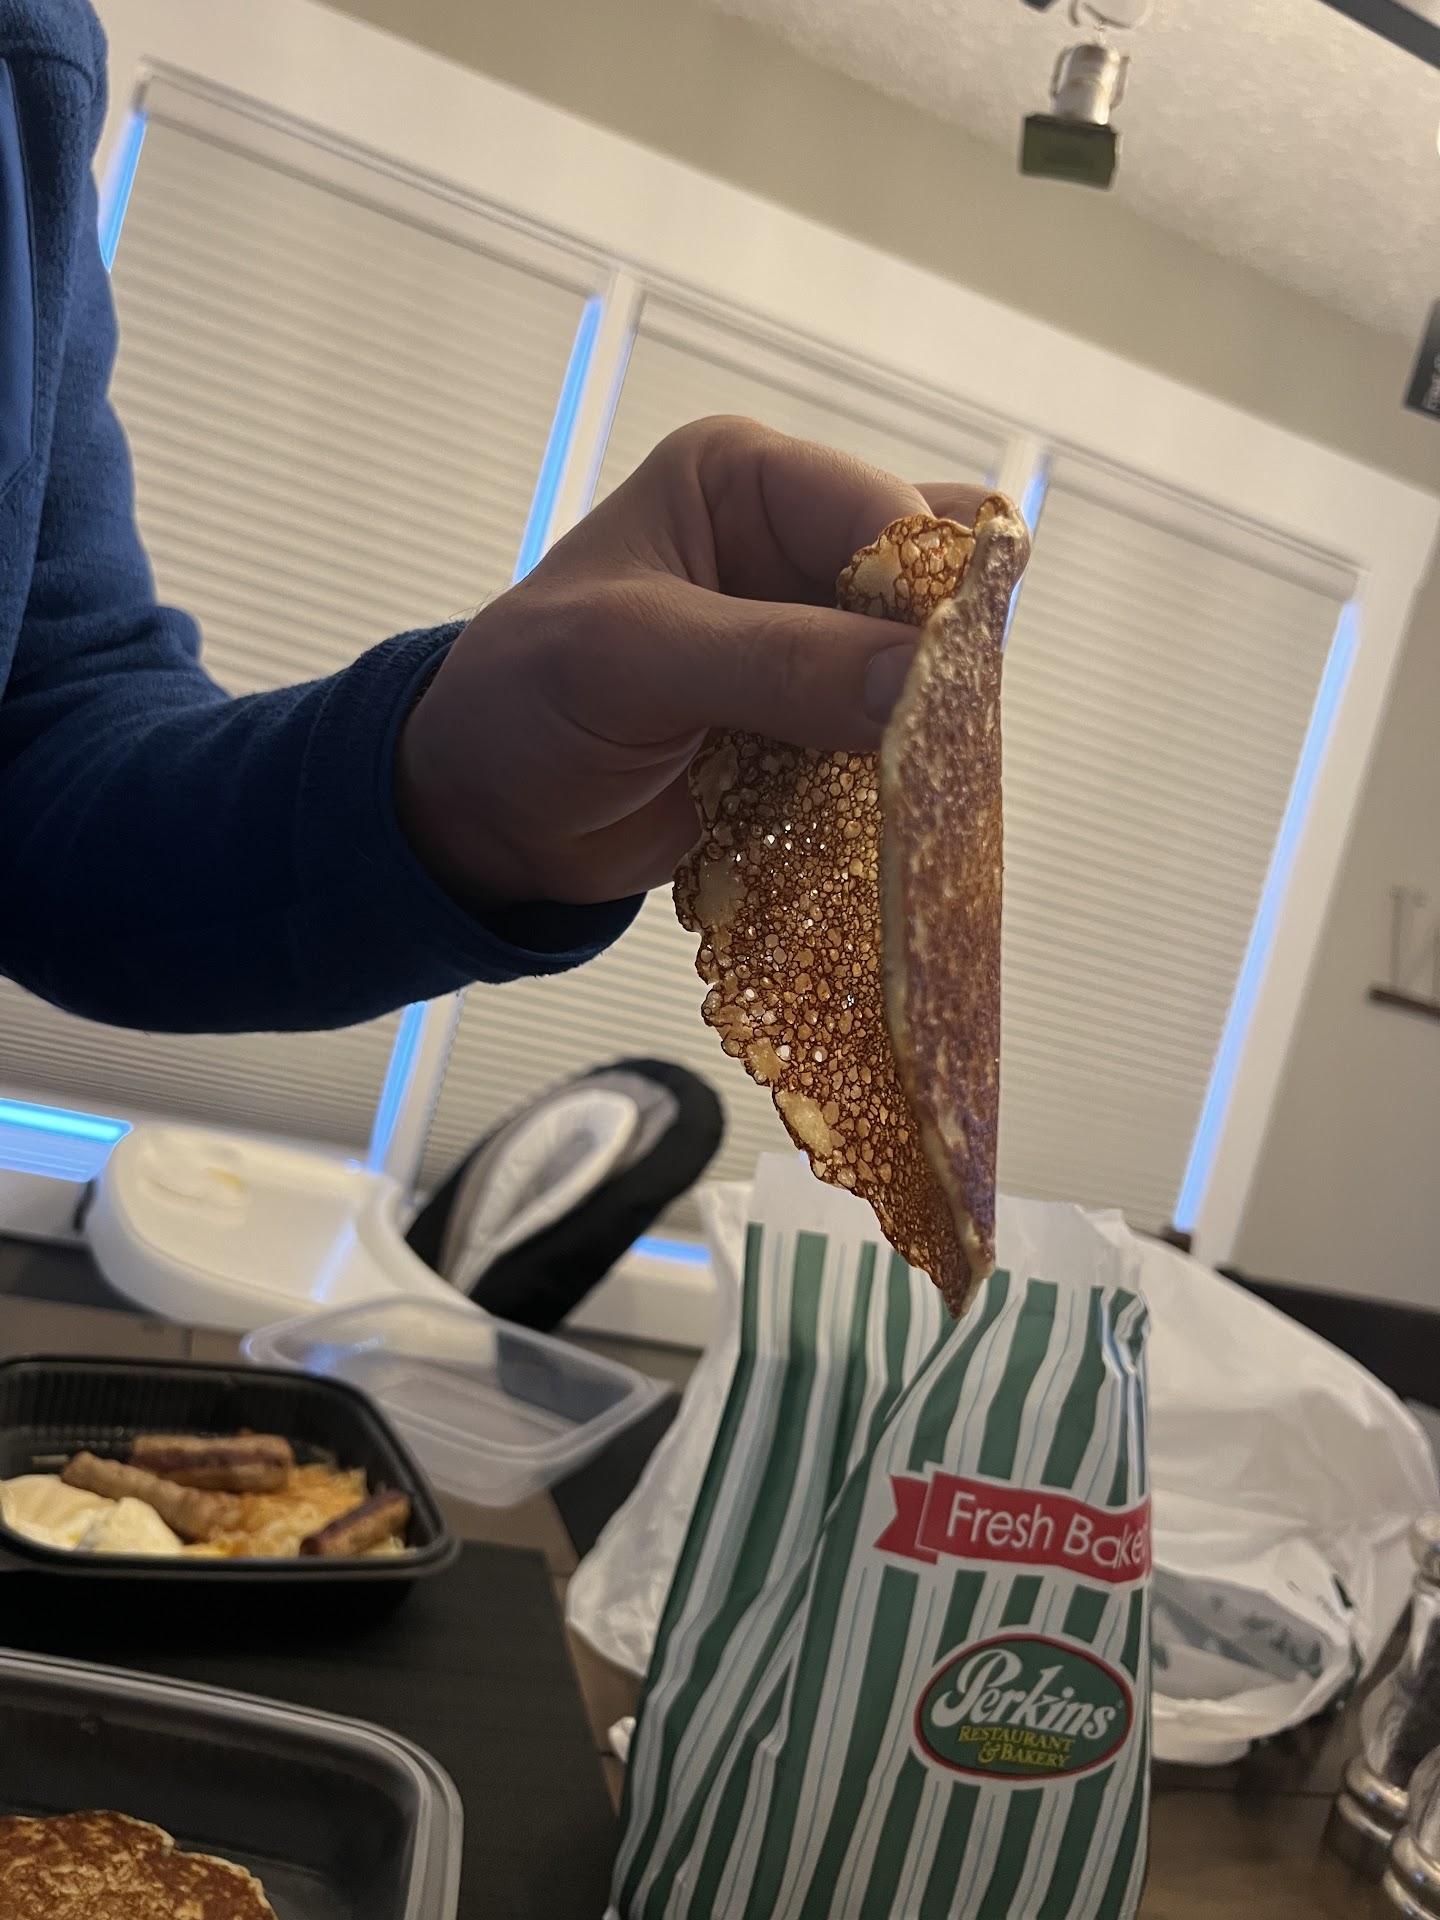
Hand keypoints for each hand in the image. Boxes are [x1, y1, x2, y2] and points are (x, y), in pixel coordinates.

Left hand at [394, 415, 988, 908]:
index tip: (938, 687)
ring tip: (920, 787)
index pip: (883, 513)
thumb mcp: (630, 662)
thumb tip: (923, 686)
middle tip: (938, 745)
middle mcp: (793, 546)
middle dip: (942, 665)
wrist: (490, 814)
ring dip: (931, 731)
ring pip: (929, 671)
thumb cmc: (526, 704)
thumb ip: (776, 664)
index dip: (925, 593)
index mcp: (744, 480)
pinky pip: (901, 743)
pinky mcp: (821, 724)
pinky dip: (905, 778)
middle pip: (929, 588)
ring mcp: (815, 641)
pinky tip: (898, 812)